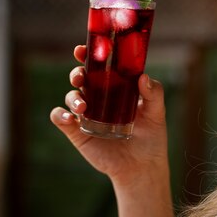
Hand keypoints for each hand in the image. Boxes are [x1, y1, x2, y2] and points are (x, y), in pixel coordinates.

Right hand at [50, 45, 168, 187]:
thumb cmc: (151, 137)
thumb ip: (154, 93)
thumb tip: (143, 77)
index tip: (83, 50)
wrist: (142, 167)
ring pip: (70, 96)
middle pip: (81, 77)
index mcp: (116, 87)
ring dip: (72, 97)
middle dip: (77, 73)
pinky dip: (60, 115)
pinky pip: (60, 118)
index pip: (100, 66)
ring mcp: (86, 114)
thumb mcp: (157, 113)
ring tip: (83, 107)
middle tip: (81, 77)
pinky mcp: (77, 132)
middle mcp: (99, 97)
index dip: (89, 55)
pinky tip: (69, 118)